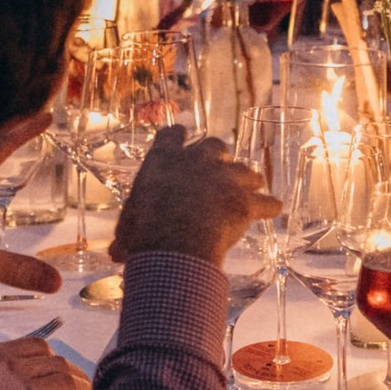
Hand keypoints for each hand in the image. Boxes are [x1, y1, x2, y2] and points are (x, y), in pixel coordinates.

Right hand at [109, 133, 280, 265]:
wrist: (174, 239)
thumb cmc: (144, 231)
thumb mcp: (129, 228)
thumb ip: (128, 234)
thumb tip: (116, 255)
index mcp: (163, 160)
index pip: (170, 134)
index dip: (177, 136)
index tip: (181, 134)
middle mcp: (196, 161)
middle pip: (214, 144)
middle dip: (219, 155)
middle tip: (220, 169)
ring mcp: (225, 178)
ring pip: (246, 170)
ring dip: (248, 179)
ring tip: (251, 188)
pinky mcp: (245, 201)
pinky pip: (266, 201)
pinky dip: (270, 206)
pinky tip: (274, 210)